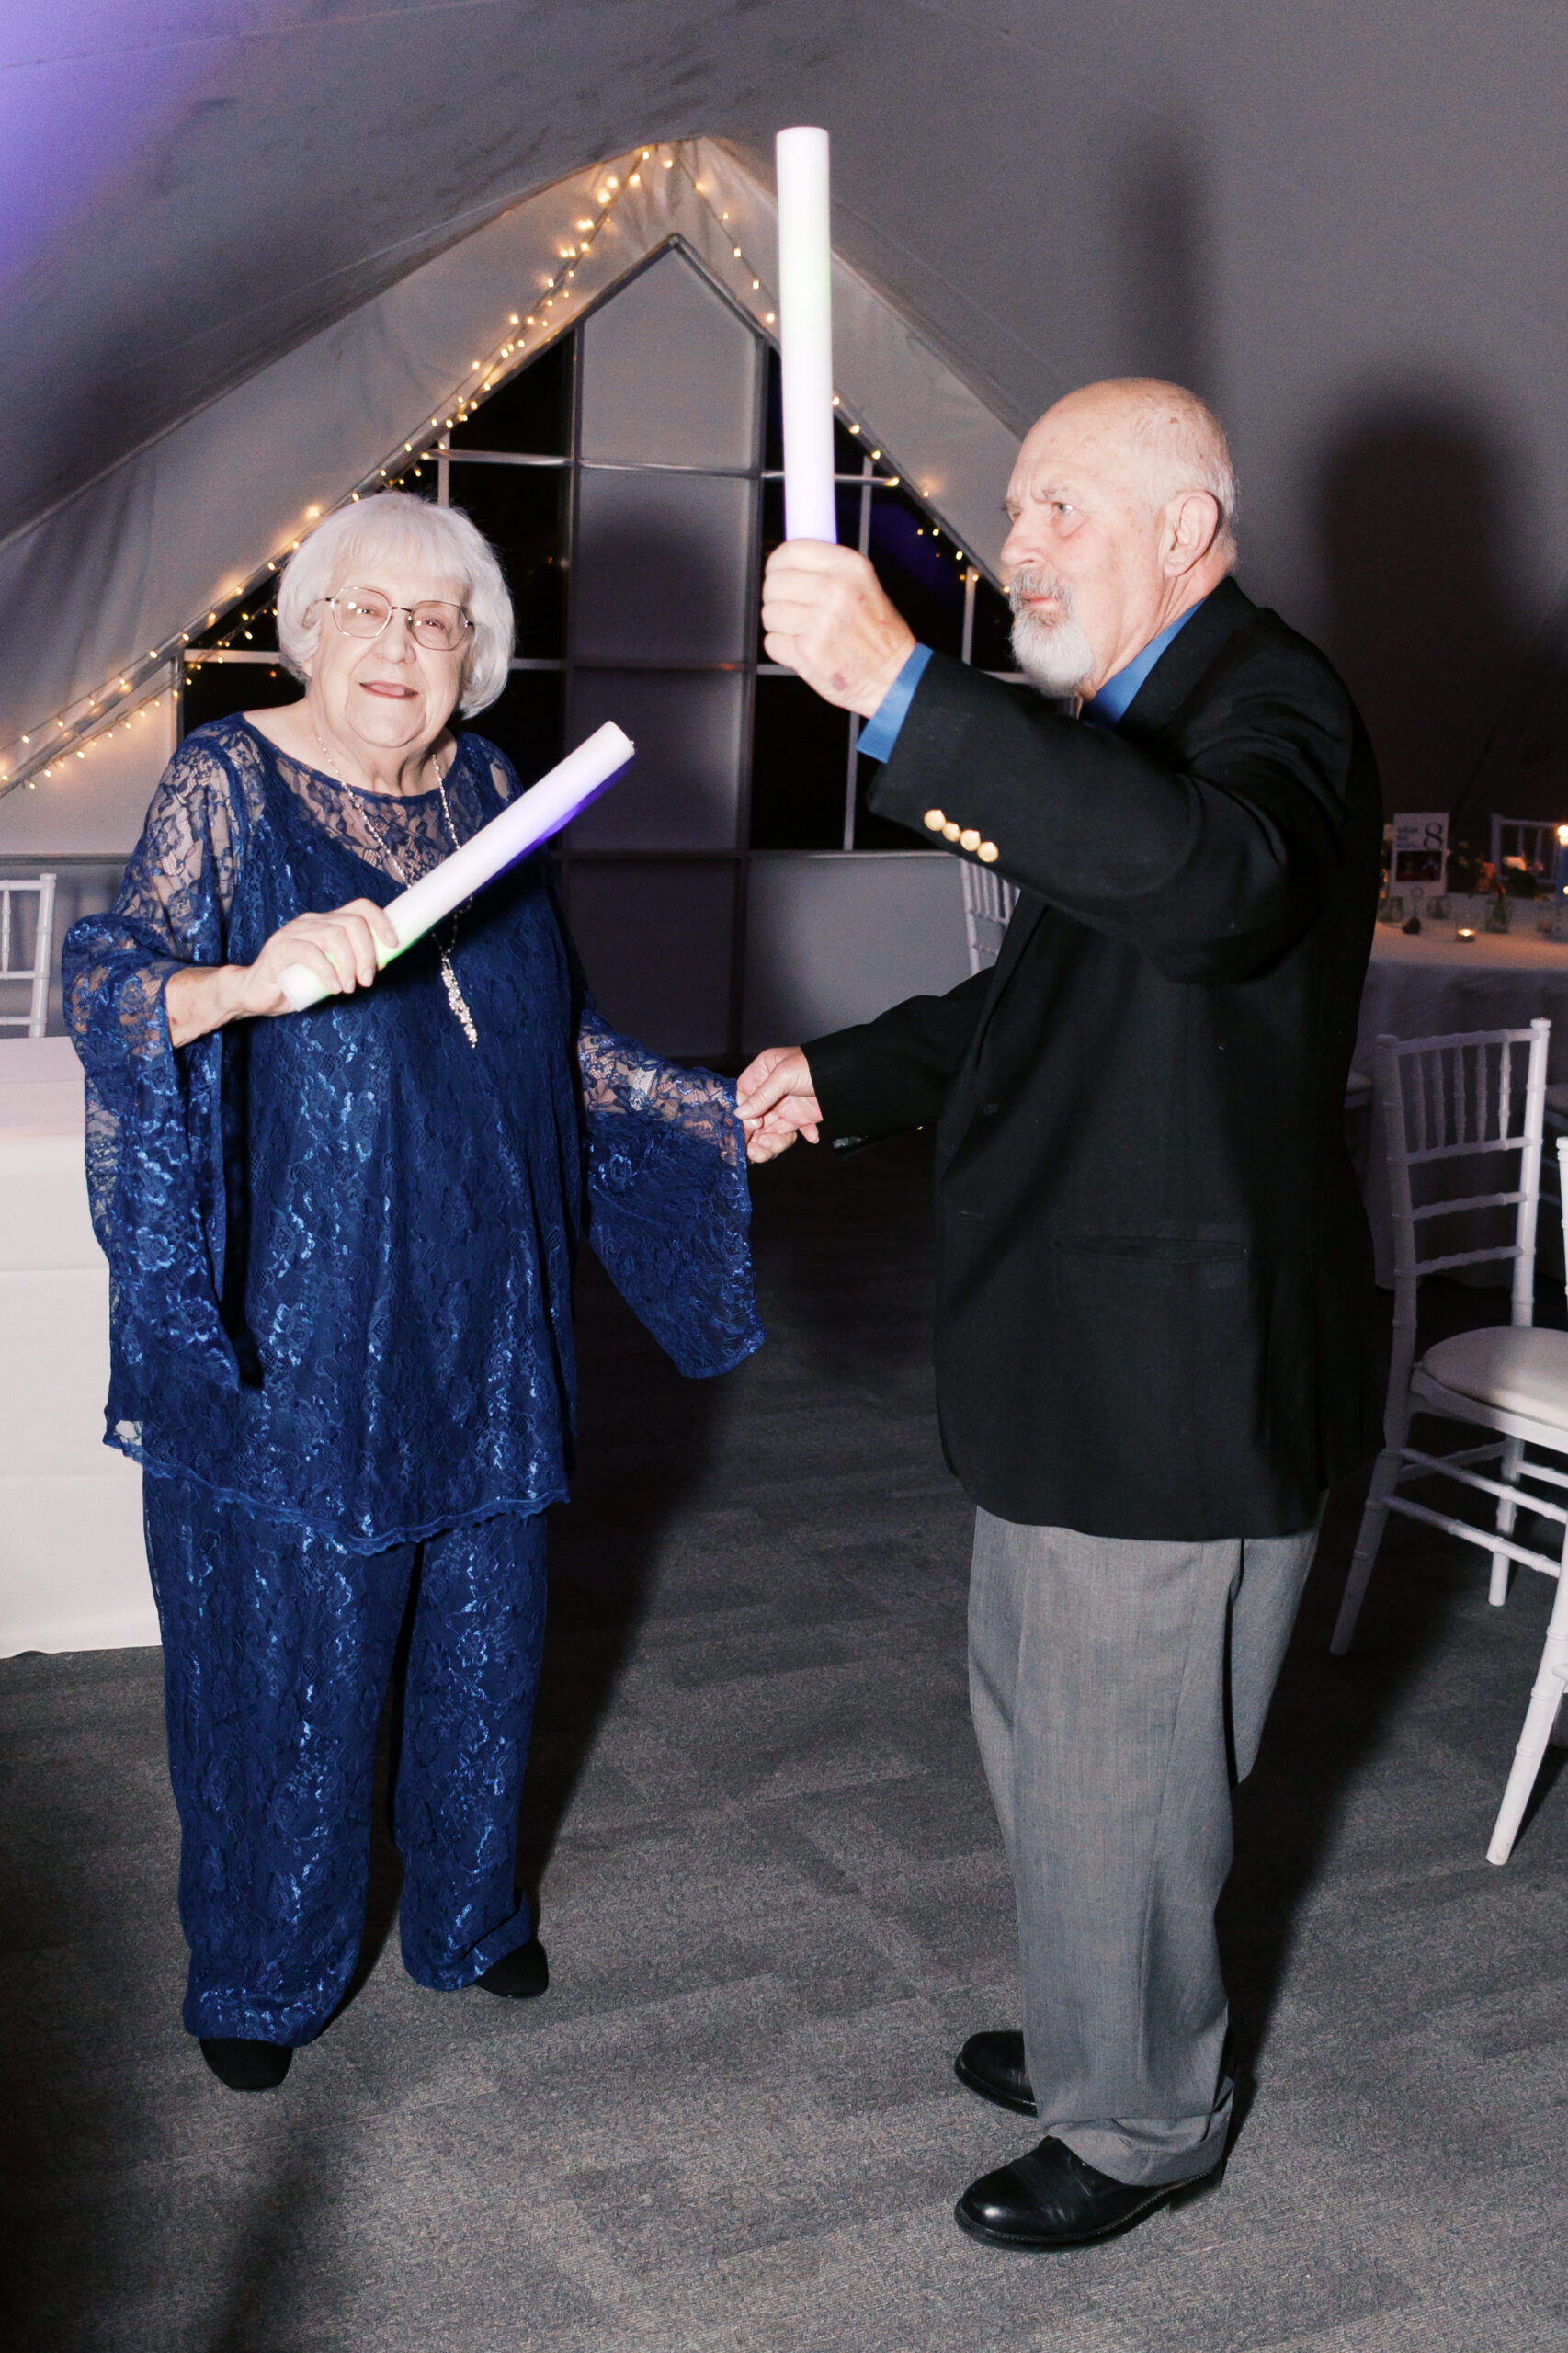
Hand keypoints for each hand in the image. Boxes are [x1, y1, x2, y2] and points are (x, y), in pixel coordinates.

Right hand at [165, 899, 398, 1047]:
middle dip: (367, 953)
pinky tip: (333, 988)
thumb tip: (382, 963)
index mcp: (327, 922)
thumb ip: (350, 965)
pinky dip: (328, 971)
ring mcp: (294, 932)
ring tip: (349, 987)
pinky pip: (310, 953)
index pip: (360, 907)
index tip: (394, 944)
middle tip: (367, 980)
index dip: (381, 921)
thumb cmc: (295, 983)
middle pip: (352, 923)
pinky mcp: (280, 949)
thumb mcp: (331, 973)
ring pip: (334, 936)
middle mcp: (312, 921)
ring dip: (349, 964)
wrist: (254, 993)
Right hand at [735, 1045, 822, 1163]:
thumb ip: (762, 1095)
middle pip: (753, 1118)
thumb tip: (740, 1114)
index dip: (745, 1112)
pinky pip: (789, 1134)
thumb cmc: (816, 1066)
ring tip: (779, 1143)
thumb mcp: (785, 1076)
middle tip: (755, 1150)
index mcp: (764, 1072)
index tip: (753, 1124)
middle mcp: (771, 1091)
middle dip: (755, 1135)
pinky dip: (799, 1137)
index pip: (743, 1095)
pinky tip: (811, 1135)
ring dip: (772, 1141)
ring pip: (769, 1130)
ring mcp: (785, 1105)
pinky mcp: (800, 1118)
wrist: (849, 1076)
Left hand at [760, 543, 915, 714]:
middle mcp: (835, 590)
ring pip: (769, 613)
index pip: (792, 551)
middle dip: (776, 598)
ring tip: (802, 632)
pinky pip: (771, 642)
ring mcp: (819, 622)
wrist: (892, 677)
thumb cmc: (877, 634)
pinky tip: (803, 649)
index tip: (778, 573)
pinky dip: (782, 649)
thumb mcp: (865, 585)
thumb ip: (829, 570)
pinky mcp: (807, 652)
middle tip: (792, 608)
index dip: (778, 564)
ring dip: (779, 625)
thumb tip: (788, 563)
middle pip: (775, 583)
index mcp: (849, 567)